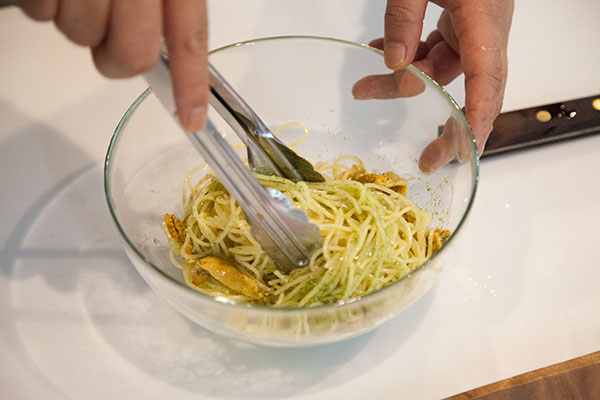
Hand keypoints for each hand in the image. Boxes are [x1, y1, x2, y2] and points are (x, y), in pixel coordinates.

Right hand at [14, 0, 208, 130]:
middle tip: (109, 31)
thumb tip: (169, 42)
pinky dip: (44, 0)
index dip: (191, 84)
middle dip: (118, 58)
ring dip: (76, 18)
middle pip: (129, 56)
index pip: (188, 37)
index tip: (192, 118)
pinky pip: (39, 13)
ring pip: (78, 35)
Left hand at [353, 0, 513, 169]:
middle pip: (471, 89)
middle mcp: (486, 29)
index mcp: (485, 19)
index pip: (487, 78)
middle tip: (426, 161)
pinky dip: (410, 57)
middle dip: (448, 127)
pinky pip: (435, 51)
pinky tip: (381, 51)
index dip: (479, 119)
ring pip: (441, 70)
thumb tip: (395, 61)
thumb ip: (404, 16)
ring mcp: (475, 27)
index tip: (466, 152)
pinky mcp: (460, 21)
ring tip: (365, 87)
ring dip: (404, 80)